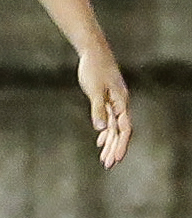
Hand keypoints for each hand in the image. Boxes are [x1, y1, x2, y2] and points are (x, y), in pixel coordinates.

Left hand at [80, 48, 132, 167]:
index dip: (121, 145)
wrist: (94, 52)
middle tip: (108, 165)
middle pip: (120, 131)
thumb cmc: (94, 69)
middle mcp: (120, 104)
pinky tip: (100, 142)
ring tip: (104, 159)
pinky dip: (105, 132)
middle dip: (115, 149)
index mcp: (121, 103)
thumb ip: (98, 109)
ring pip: (115, 127)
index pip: (124, 129)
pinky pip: (109, 120)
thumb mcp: (94, 90)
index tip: (116, 159)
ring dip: (110, 143)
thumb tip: (101, 129)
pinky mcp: (107, 100)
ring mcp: (114, 102)